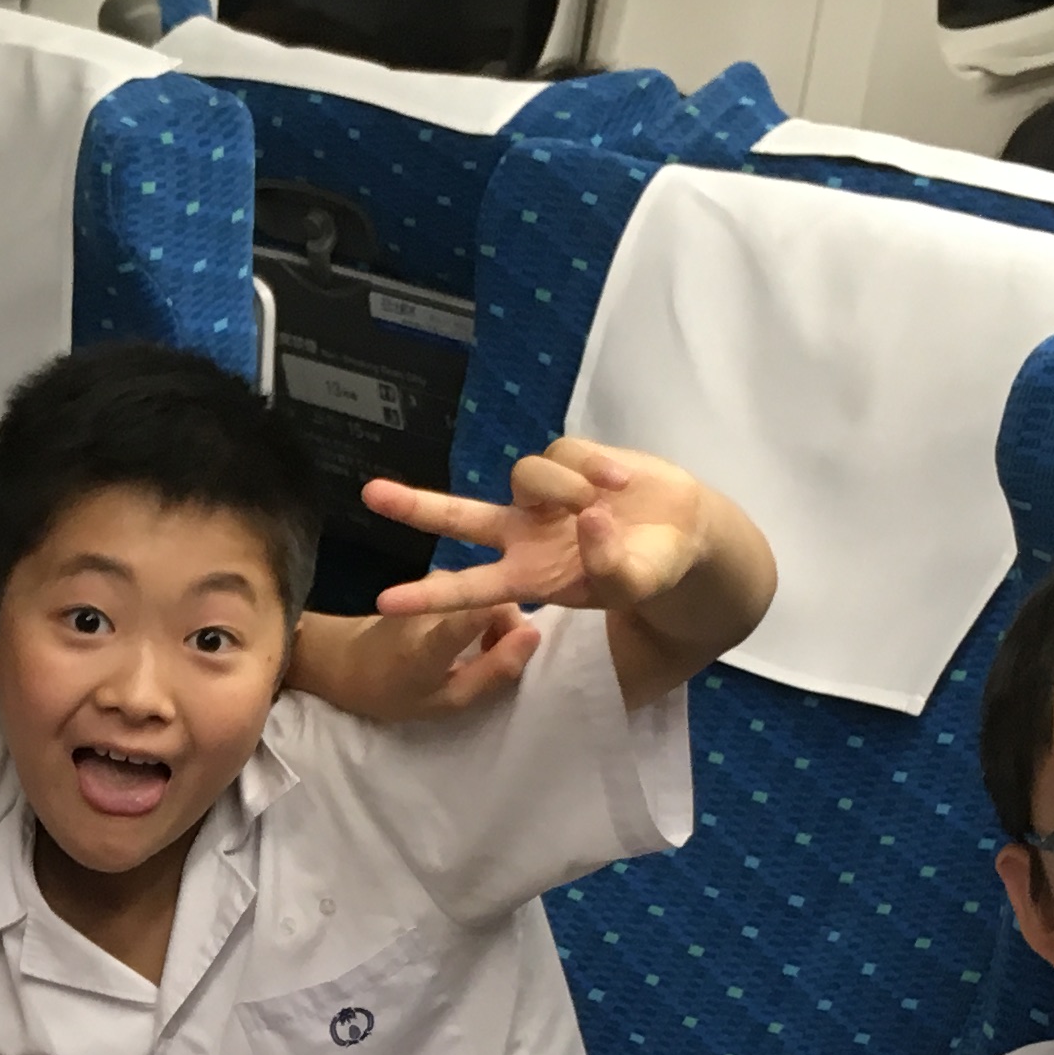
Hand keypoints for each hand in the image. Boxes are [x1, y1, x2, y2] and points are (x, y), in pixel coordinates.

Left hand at [289, 601, 542, 721]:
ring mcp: (438, 580)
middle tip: (494, 661)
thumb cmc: (393, 689)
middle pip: (501, 601)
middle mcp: (438, 597)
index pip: (483, 613)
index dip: (514, 625)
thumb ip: (492, 672)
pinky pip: (478, 596)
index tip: (520, 647)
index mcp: (435, 635)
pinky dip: (482, 618)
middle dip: (510, 632)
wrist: (346, 660)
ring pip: (492, 597)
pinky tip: (467, 640)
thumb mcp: (445, 700)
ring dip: (496, 626)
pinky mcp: (438, 577)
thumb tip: (534, 637)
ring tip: (478, 655)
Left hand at [363, 439, 762, 700]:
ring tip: (603, 501)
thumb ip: (608, 565)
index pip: (469, 589)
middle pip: (459, 517)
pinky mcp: (569, 460)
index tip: (386, 604)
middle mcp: (525, 535)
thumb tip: (584, 518)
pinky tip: (621, 484)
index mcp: (530, 577)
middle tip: (370, 495)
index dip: (429, 597)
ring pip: (527, 474)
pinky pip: (566, 451)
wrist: (683, 533)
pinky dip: (594, 466)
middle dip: (416, 507)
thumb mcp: (631, 586)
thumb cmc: (649, 571)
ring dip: (564, 486)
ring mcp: (544, 497)